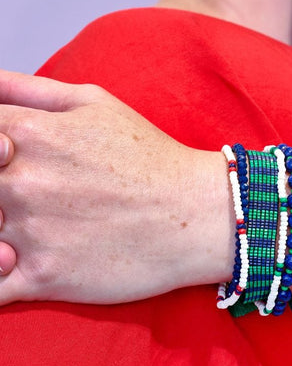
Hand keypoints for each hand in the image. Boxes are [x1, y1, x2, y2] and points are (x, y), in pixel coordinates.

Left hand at [0, 70, 230, 305]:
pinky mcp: (45, 277)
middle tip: (25, 199)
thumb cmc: (151, 158)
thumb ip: (28, 88)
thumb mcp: (96, 104)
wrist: (198, 214)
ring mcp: (30, 232)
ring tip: (24, 232)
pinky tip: (12, 264)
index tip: (7, 162)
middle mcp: (20, 182)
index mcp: (26, 134)